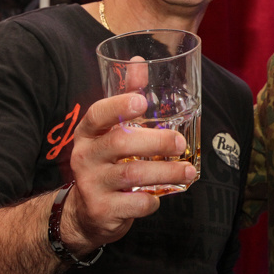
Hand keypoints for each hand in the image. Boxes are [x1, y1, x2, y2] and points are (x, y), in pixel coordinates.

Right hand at [63, 90, 196, 253]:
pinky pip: (134, 204)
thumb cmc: (106, 160)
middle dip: (156, 141)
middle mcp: (85, 157)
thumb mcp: (110, 129)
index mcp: (88, 133)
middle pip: (120, 144)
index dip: (118, 106)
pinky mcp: (102, 210)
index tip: (142, 101)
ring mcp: (91, 185)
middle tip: (180, 143)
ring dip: (166, 171)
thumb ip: (126, 96)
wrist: (86, 211)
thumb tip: (140, 61)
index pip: (97, 115)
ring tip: (188, 171)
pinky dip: (153, 200)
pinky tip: (161, 195)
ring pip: (132, 175)